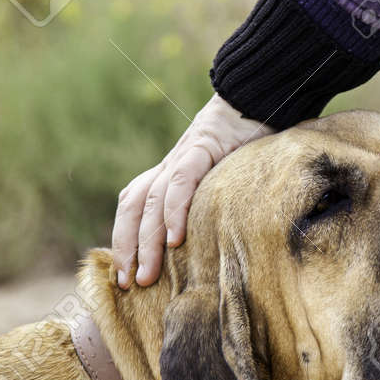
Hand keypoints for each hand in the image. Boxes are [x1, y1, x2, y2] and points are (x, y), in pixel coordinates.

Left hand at [111, 93, 270, 287]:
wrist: (256, 93)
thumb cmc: (245, 141)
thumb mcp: (222, 177)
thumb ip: (210, 203)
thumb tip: (214, 245)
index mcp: (168, 172)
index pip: (132, 207)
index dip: (123, 239)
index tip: (123, 276)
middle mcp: (168, 166)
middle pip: (133, 209)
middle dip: (127, 249)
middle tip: (128, 285)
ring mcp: (182, 156)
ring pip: (151, 202)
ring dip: (146, 242)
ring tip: (147, 276)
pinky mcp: (203, 147)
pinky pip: (182, 182)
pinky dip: (174, 211)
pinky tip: (176, 240)